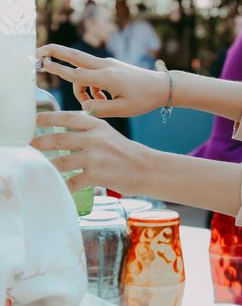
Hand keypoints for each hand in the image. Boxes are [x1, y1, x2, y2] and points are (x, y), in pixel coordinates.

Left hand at [31, 111, 150, 194]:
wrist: (148, 169)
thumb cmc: (127, 153)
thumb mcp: (109, 135)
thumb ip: (89, 132)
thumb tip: (62, 136)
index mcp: (98, 126)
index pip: (67, 118)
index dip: (47, 118)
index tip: (33, 121)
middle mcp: (95, 139)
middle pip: (58, 139)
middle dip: (39, 143)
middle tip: (29, 145)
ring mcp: (95, 157)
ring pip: (61, 161)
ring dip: (48, 165)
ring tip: (40, 167)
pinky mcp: (97, 175)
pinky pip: (72, 181)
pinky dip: (64, 186)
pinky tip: (59, 187)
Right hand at [36, 44, 168, 117]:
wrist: (162, 86)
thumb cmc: (145, 99)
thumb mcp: (123, 110)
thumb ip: (100, 109)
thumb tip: (83, 106)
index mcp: (107, 77)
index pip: (76, 74)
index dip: (57, 70)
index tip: (41, 64)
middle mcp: (105, 67)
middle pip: (74, 56)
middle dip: (54, 53)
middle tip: (36, 55)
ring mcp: (108, 64)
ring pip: (82, 70)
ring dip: (81, 87)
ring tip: (97, 103)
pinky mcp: (111, 66)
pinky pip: (92, 74)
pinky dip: (92, 86)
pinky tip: (105, 99)